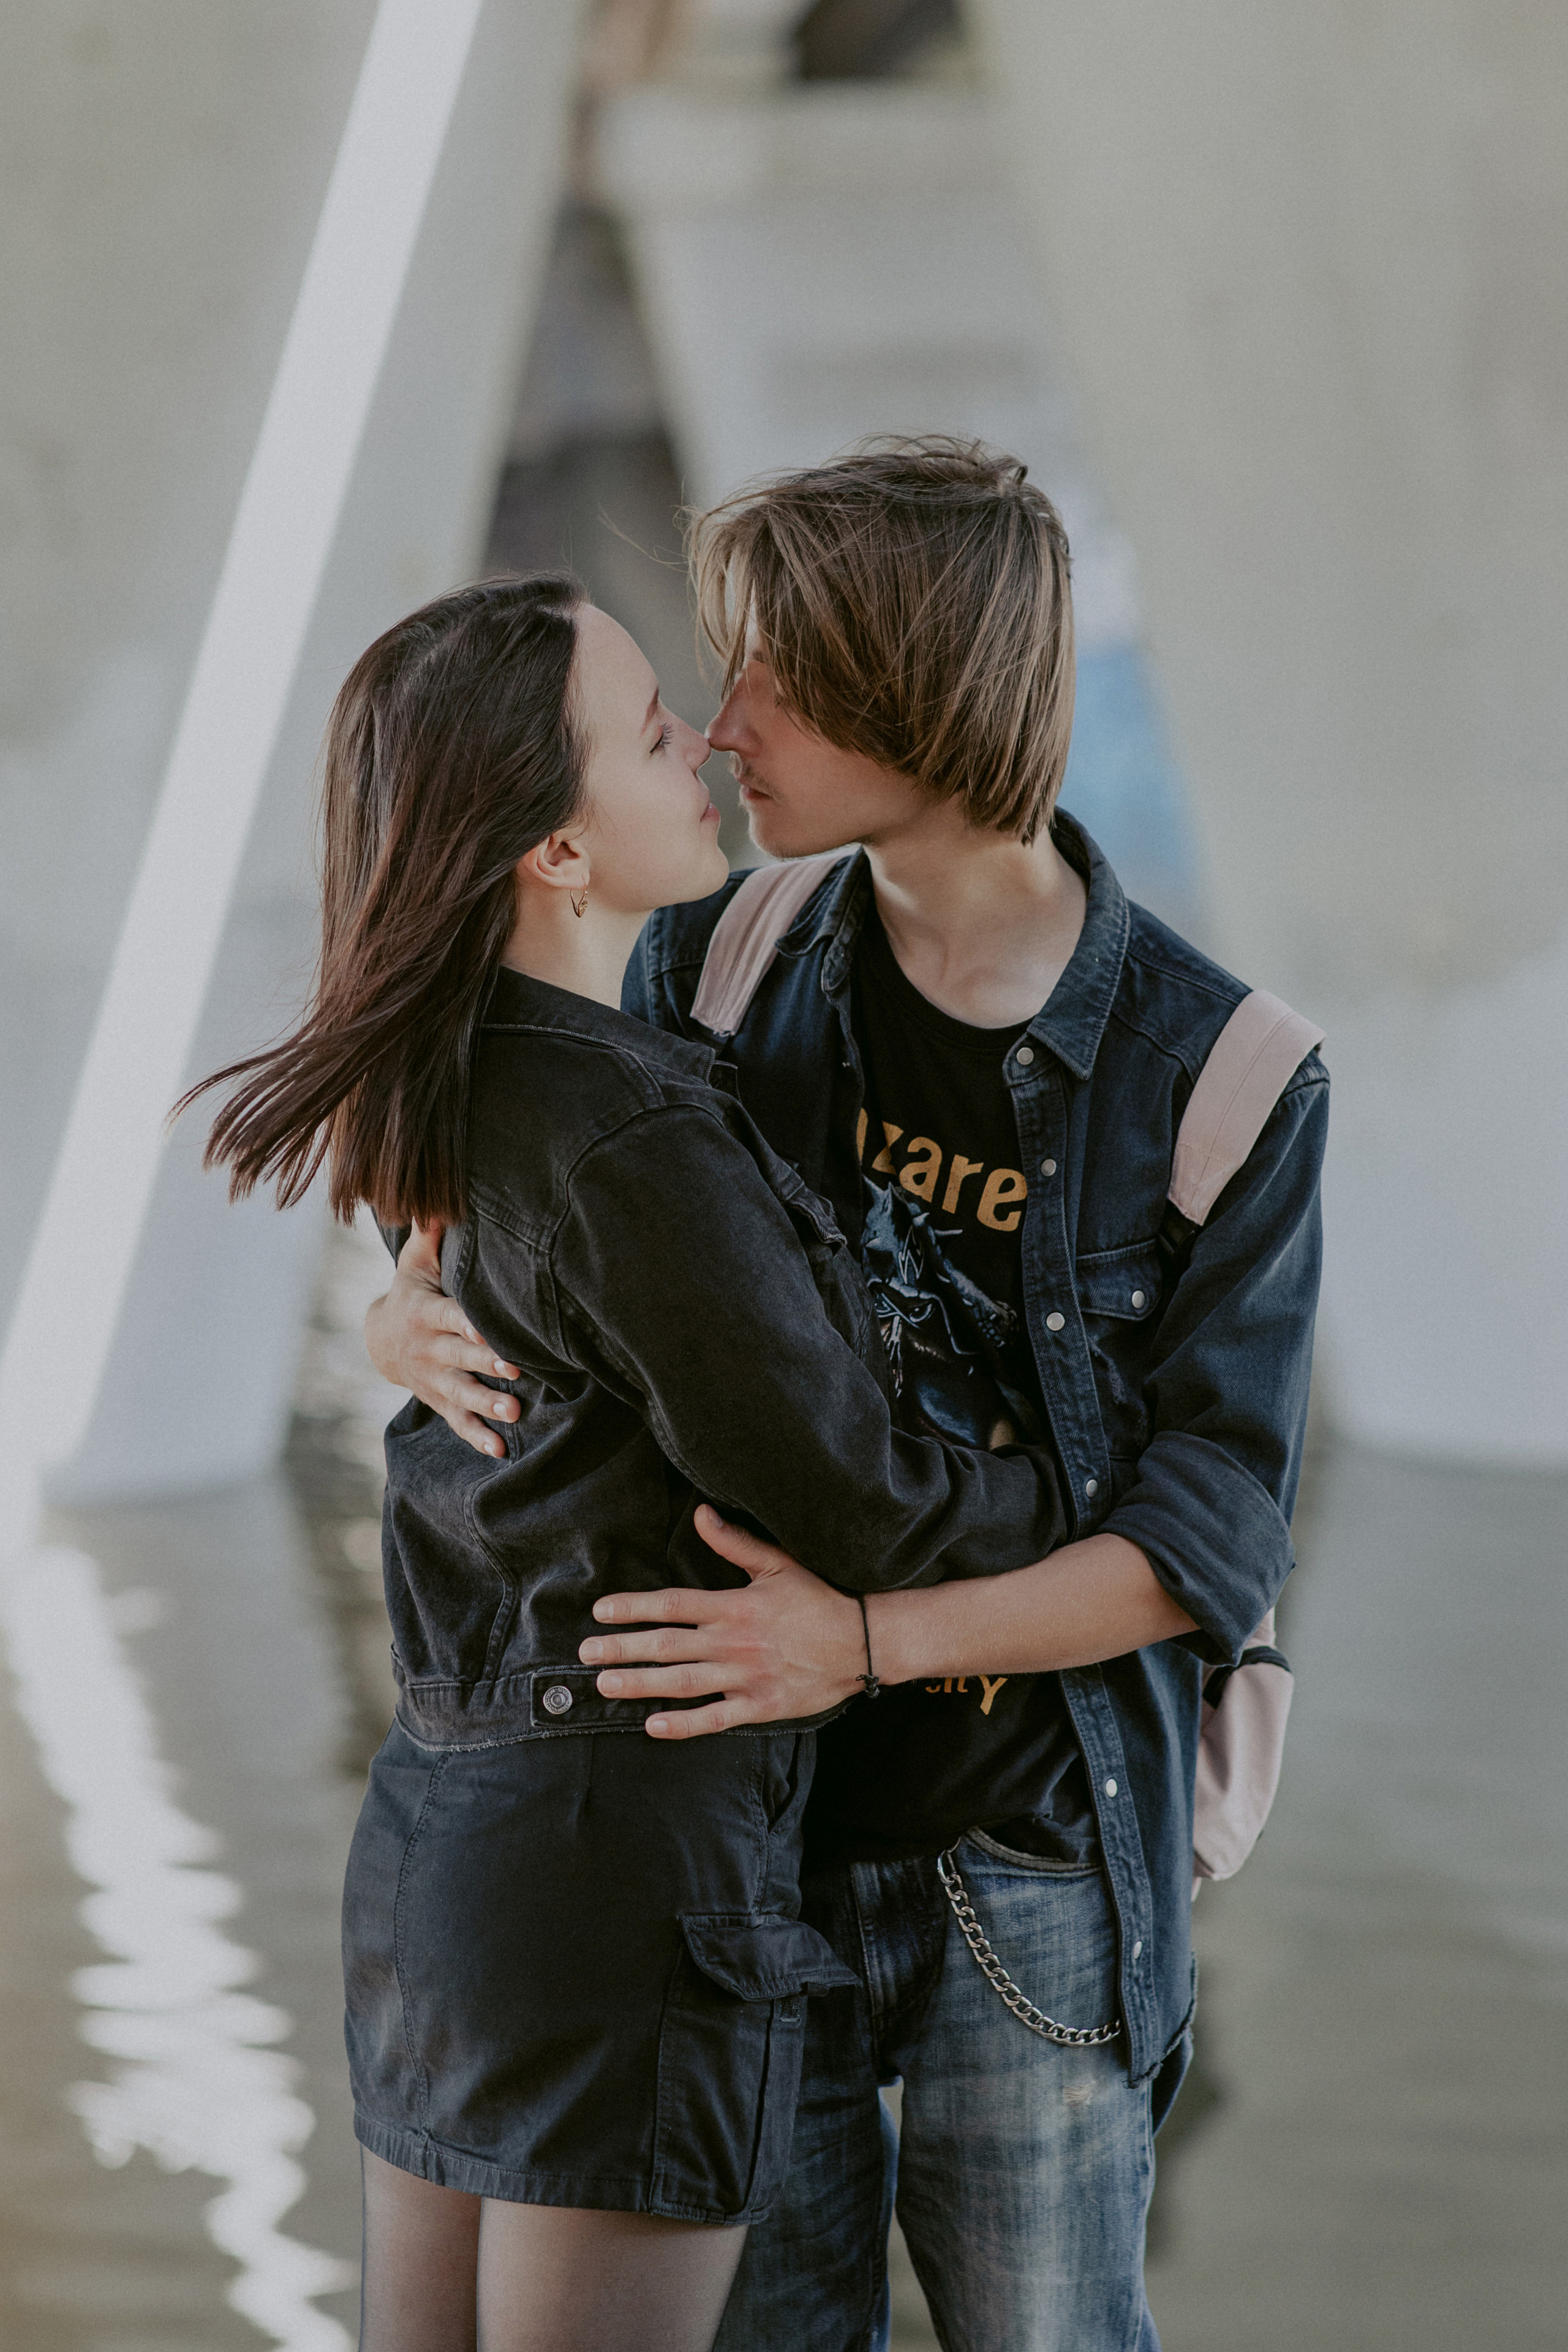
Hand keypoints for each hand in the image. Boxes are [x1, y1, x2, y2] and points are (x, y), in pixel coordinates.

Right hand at [363, 1222, 520, 1458]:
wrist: (380, 1340)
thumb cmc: (412, 1292)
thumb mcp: (415, 1263)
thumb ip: (430, 1235)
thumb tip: (436, 1198)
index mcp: (426, 1313)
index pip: (449, 1317)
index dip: (468, 1325)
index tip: (488, 1332)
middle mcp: (428, 1349)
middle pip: (459, 1357)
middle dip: (485, 1365)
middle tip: (515, 1373)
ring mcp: (432, 1379)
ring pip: (460, 1393)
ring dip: (485, 1405)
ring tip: (513, 1415)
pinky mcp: (437, 1401)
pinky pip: (457, 1421)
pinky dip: (476, 1437)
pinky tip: (500, 1450)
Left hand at [578, 1505, 866, 1737]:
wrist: (863, 1642)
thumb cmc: (820, 1599)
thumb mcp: (779, 1563)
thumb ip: (735, 1542)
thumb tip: (701, 1514)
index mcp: (734, 1605)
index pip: (672, 1605)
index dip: (633, 1608)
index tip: (601, 1612)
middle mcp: (733, 1642)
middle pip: (666, 1646)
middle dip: (621, 1650)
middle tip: (586, 1655)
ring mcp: (745, 1677)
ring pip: (681, 1683)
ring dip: (640, 1684)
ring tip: (605, 1686)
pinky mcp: (759, 1706)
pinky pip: (714, 1719)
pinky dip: (682, 1724)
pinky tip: (652, 1726)